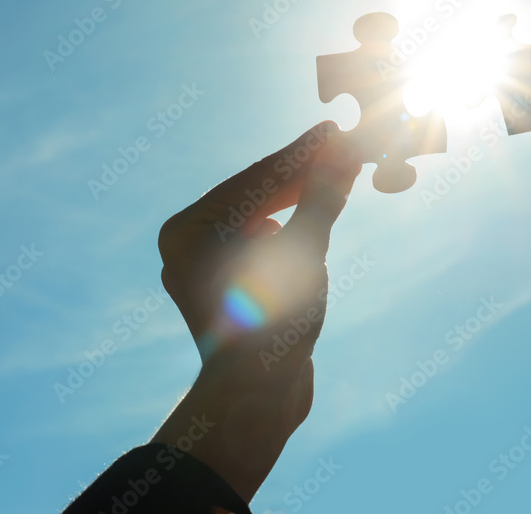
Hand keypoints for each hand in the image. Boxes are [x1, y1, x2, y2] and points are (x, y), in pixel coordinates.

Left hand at [152, 121, 360, 499]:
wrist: (255, 400)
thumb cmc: (273, 323)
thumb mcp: (304, 251)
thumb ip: (321, 198)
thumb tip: (343, 152)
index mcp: (188, 229)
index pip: (256, 178)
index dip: (302, 153)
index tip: (335, 131)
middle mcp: (187, 245)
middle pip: (255, 195)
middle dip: (303, 174)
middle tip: (344, 146)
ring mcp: (204, 269)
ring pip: (261, 218)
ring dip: (301, 198)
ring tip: (339, 173)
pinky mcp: (228, 290)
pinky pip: (262, 246)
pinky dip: (293, 229)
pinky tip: (318, 212)